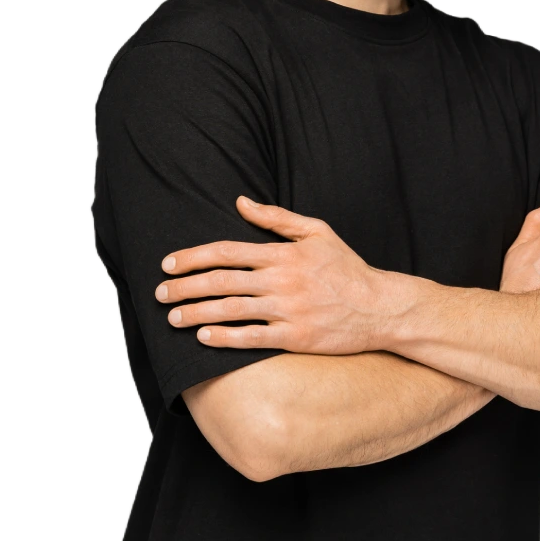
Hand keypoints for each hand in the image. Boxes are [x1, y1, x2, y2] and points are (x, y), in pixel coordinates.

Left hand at [155, 196, 390, 354]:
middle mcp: (282, 280)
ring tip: (173, 318)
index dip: (195, 257)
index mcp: (284, 253)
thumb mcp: (317, 231)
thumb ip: (277, 218)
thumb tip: (241, 201)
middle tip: (160, 293)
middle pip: (222, 281)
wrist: (379, 307)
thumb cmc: (346, 267)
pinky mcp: (295, 337)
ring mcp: (288, 310)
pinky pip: (252, 339)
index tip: (169, 263)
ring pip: (232, 310)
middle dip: (186, 287)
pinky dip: (225, 338)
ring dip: (197, 314)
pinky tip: (204, 338)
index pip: (228, 251)